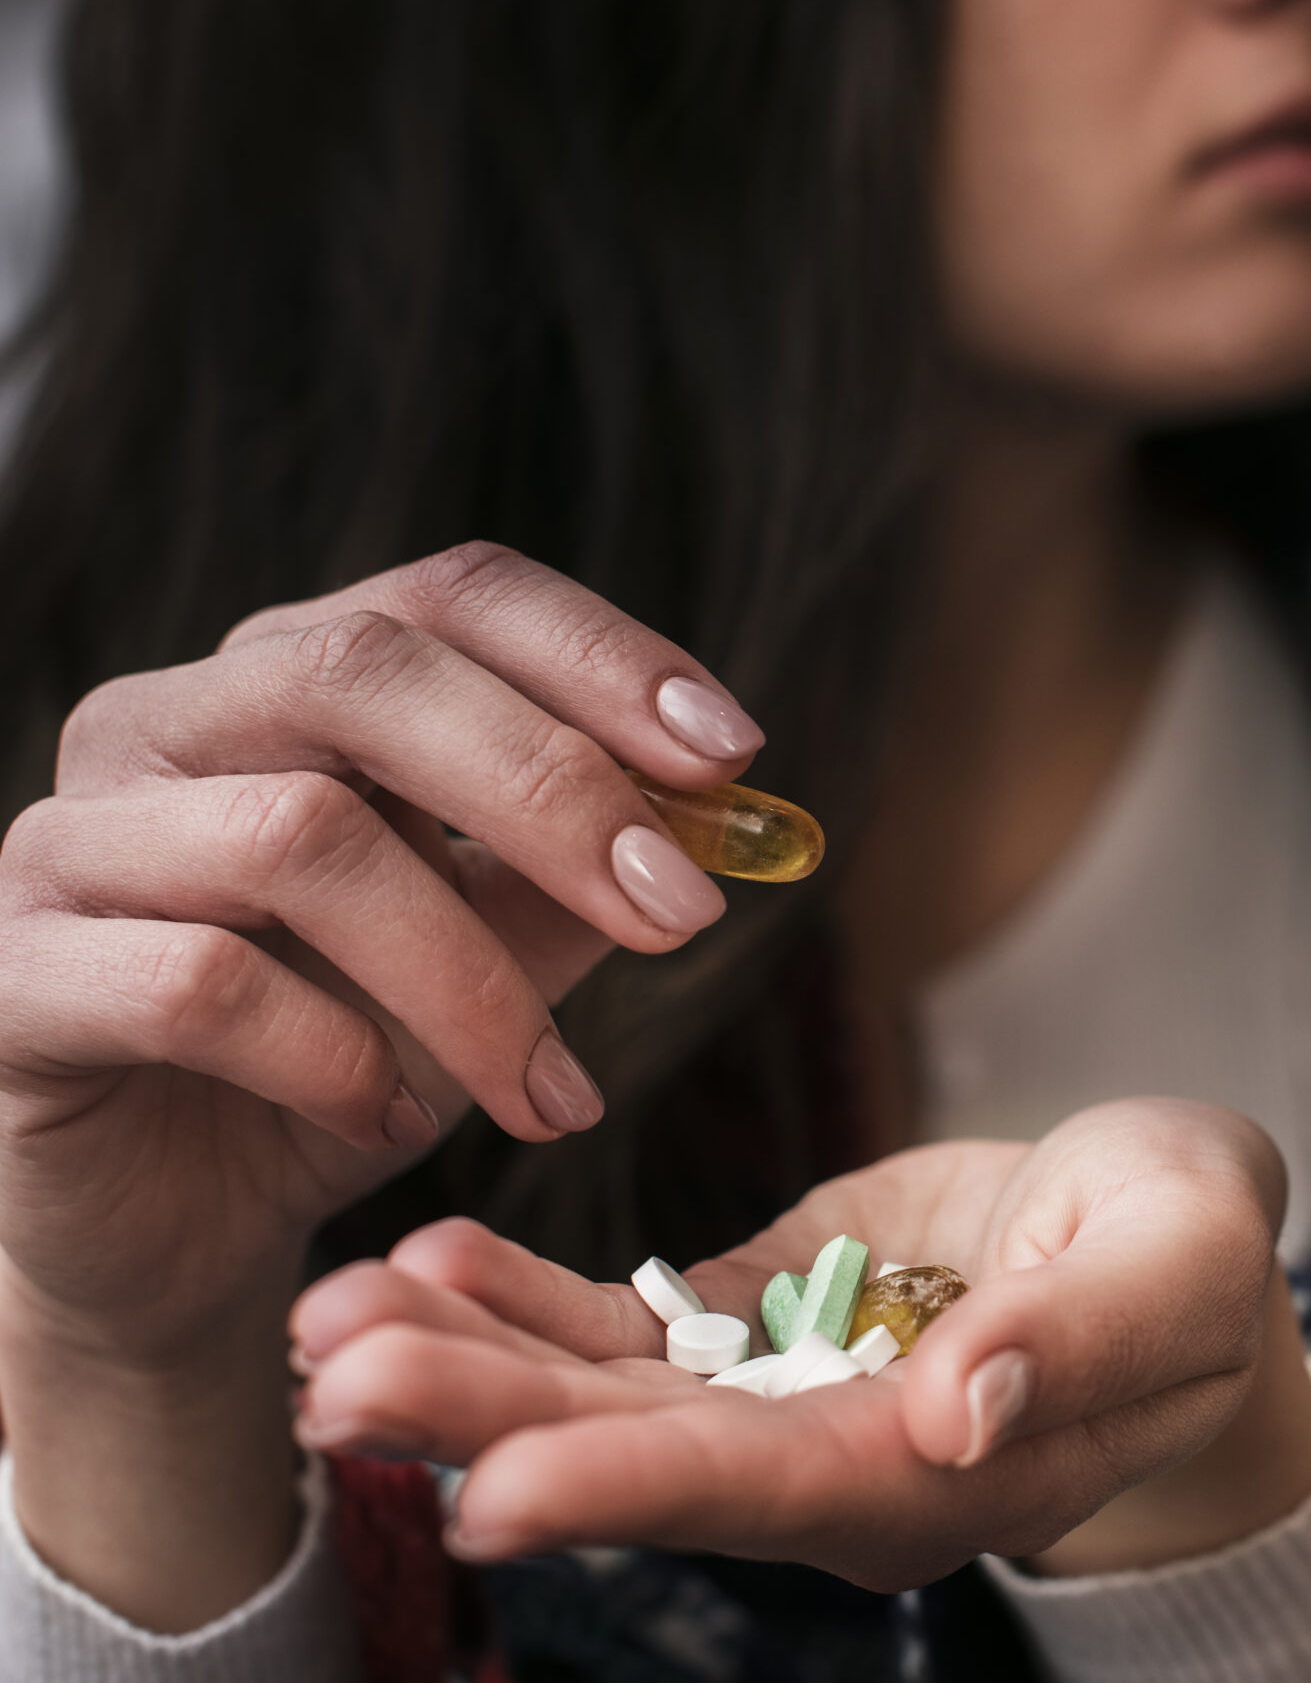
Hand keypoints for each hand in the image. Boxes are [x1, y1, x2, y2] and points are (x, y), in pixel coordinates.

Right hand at [0, 542, 759, 1625]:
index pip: (447, 596)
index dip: (598, 656)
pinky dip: (331, 1055)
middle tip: (683, 917)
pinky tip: (392, 1117)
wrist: (176, 1222)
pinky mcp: (15, 978)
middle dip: (555, 793)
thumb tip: (728, 818)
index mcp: (286, 683)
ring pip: (298, 837)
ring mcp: (70, 841)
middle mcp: (161, 724)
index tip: (732, 755)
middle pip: (367, 676)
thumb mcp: (493, 956)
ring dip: (467, 978)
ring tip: (554, 1095)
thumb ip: (586, 875)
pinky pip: (195, 984)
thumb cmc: (342, 1056)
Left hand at [290, 1099, 1310, 1588]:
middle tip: (338, 1379)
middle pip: (650, 1460)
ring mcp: (784, 1400)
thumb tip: (954, 1414)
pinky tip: (430, 1259)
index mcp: (947, 1474)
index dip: (633, 1489)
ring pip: (608, 1400)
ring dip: (469, 1363)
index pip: (776, 1490)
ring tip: (336, 1317)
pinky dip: (525, 1300)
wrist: (1167, 1236)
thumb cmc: (1197, 1252)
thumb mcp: (1179, 1268)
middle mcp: (839, 1465)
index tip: (486, 1489)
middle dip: (489, 1422)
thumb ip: (1073, 1343)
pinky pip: (625, 1329)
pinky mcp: (757, 1325)